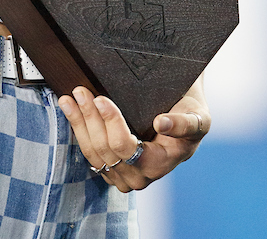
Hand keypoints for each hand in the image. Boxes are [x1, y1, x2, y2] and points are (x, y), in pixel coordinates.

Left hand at [59, 84, 207, 192]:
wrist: (182, 116)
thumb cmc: (190, 113)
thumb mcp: (197, 117)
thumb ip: (183, 123)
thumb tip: (162, 124)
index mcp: (160, 164)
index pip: (126, 148)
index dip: (111, 123)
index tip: (101, 98)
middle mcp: (140, 176)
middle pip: (105, 149)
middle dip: (90, 118)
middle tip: (80, 90)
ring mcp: (123, 175)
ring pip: (93, 152)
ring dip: (79, 123)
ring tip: (69, 98)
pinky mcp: (111, 167)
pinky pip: (89, 151)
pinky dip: (78, 129)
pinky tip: (70, 109)